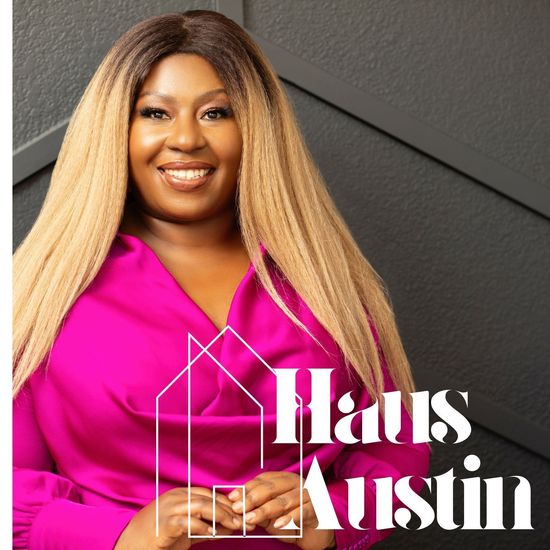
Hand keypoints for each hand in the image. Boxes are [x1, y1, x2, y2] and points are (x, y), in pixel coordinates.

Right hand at [114, 486, 241, 549]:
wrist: (130, 546)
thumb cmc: (158, 538)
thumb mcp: (185, 531)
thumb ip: (206, 527)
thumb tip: (229, 528)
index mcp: (180, 494)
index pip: (210, 494)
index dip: (227, 503)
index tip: (242, 513)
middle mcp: (176, 497)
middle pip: (209, 498)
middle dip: (229, 509)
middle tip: (244, 521)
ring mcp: (170, 508)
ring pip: (202, 506)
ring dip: (222, 516)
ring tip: (235, 526)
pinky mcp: (166, 524)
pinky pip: (189, 522)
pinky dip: (203, 528)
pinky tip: (213, 534)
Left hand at [227, 471, 335, 549]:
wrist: (317, 533)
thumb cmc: (292, 521)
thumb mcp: (272, 515)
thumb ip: (258, 510)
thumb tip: (236, 508)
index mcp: (284, 479)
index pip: (263, 480)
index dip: (247, 489)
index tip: (232, 499)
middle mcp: (296, 482)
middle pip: (271, 488)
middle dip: (252, 499)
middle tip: (238, 509)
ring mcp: (307, 494)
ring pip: (284, 500)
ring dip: (266, 510)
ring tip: (251, 518)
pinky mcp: (317, 508)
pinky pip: (302, 511)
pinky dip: (289, 518)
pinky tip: (278, 524)